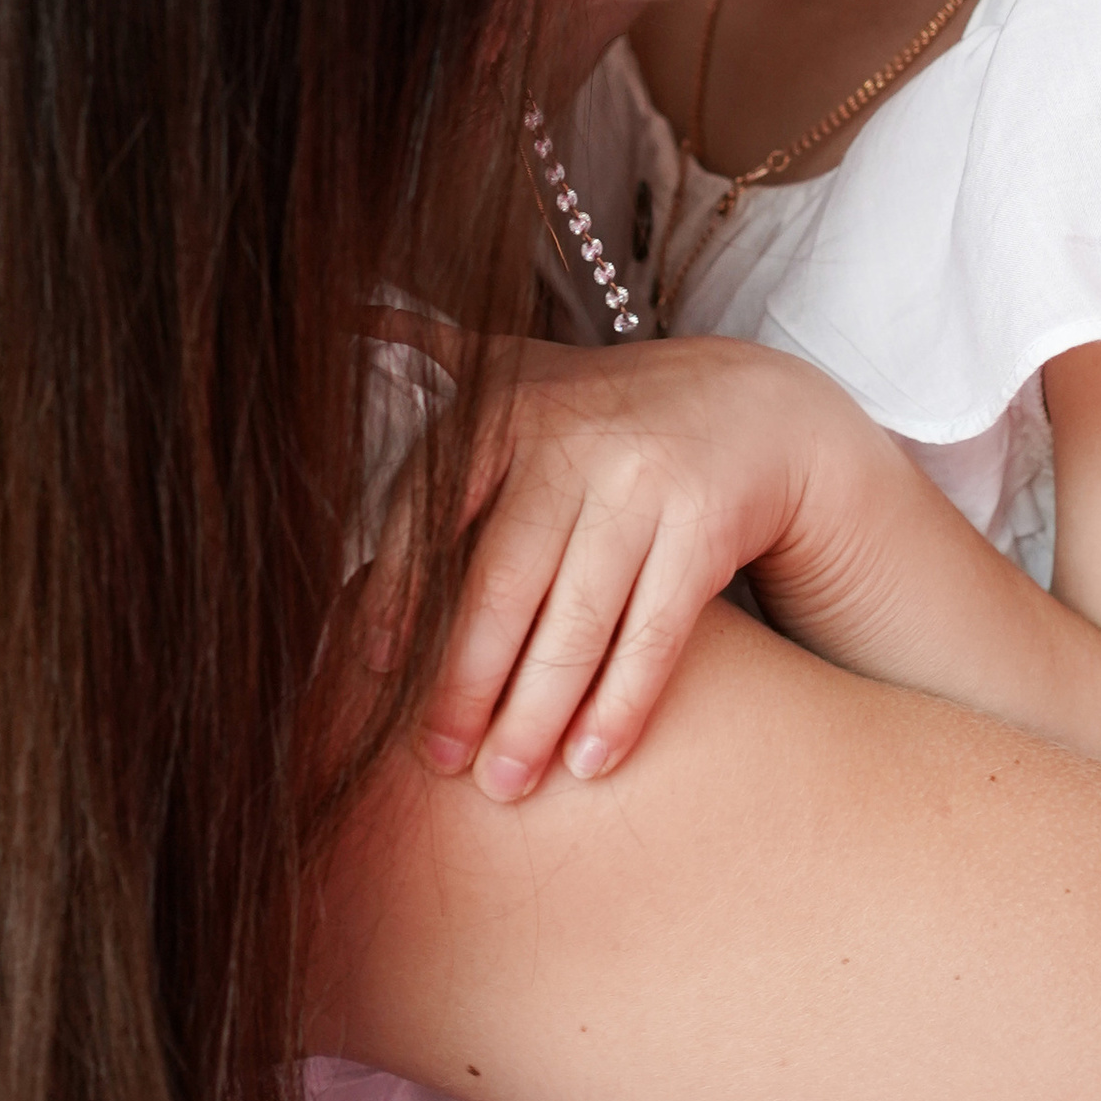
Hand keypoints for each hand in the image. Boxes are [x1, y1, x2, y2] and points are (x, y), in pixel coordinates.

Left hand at [403, 332, 875, 803]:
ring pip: (576, 622)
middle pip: (501, 583)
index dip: (397, 596)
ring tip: (506, 784)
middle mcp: (571, 440)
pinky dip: (620, 706)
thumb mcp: (530, 367)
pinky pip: (653, 635)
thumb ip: (440, 356)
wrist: (757, 408)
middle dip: (463, 684)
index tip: (375, 672)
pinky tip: (592, 763)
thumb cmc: (609, 408)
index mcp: (508, 408)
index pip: (430, 513)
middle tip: (438, 761)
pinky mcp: (705, 528)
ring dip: (535, 715)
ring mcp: (642, 484)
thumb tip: (343, 315)